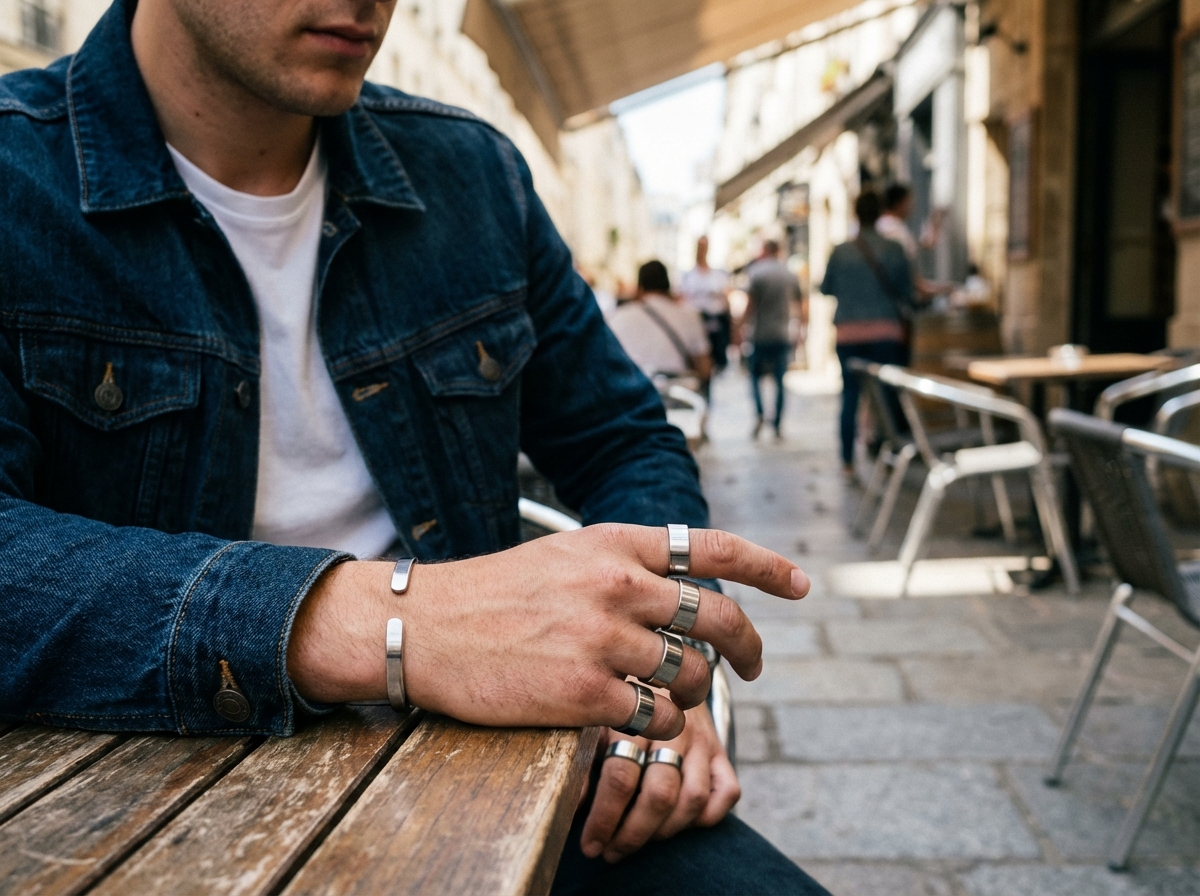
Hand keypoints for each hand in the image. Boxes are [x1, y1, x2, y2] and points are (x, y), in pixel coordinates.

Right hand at [287, 525, 808, 740]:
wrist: (425, 626)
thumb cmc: (494, 594)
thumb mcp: (563, 556)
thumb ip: (624, 567)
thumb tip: (686, 590)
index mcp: (614, 544)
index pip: (710, 546)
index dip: (766, 566)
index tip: (801, 585)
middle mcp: (617, 584)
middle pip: (717, 620)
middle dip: (748, 650)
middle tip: (750, 669)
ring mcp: (604, 638)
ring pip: (691, 676)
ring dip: (690, 694)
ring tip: (664, 699)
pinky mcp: (586, 692)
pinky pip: (656, 717)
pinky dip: (656, 724)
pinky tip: (632, 721)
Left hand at [581, 699, 738, 862]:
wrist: (662, 664)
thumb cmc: (620, 700)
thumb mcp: (595, 719)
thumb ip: (584, 757)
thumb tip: (571, 804)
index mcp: (637, 716)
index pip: (622, 775)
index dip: (604, 817)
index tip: (589, 844)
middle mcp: (676, 728)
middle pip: (660, 793)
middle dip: (633, 833)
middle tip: (611, 851)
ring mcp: (704, 739)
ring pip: (693, 799)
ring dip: (664, 831)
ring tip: (637, 840)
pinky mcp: (722, 750)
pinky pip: (726, 793)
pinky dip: (705, 817)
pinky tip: (678, 822)